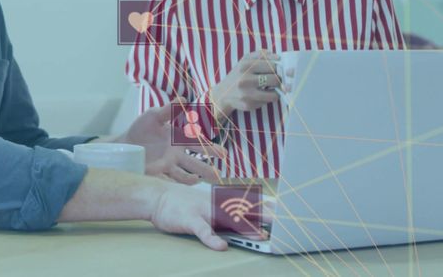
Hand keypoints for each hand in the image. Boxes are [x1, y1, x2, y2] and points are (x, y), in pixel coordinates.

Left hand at [111, 102, 225, 183]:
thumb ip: (168, 110)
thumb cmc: (142, 127)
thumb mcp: (154, 115)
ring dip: (193, 179)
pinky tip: (181, 186)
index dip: (210, 149)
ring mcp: (167, 164)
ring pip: (184, 175)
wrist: (125, 142)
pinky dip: (175, 184)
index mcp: (179, 139)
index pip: (198, 144)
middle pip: (195, 163)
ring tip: (200, 182)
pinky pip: (168, 180)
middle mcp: (176, 154)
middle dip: (207, 169)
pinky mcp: (156, 172)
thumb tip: (183, 99)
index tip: (223, 154)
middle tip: (218, 176)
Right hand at [150, 183, 275, 247]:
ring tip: (262, 236)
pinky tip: (221, 247)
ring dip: (245, 227)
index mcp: (220, 202)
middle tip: (283, 222)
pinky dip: (212, 239)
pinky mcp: (190, 220)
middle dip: (265, 216)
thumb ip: (223, 211)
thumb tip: (240, 218)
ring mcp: (204, 212)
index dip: (267, 207)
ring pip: (227, 220)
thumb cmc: (183, 203)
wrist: (157, 196)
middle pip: (244, 211)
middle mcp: (216, 205)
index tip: (286, 211)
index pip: (248, 204)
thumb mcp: (205, 204)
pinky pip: (203, 231)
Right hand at [210, 50, 290, 118]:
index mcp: (245, 65)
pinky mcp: (248, 105)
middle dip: (279, 80)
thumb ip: (261, 55)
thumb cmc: (239, 74)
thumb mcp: (246, 60)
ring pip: (274, 93)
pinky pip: (267, 101)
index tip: (280, 70)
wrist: (224, 93)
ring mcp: (246, 93)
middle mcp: (245, 79)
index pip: (272, 65)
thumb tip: (278, 57)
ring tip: (273, 87)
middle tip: (277, 79)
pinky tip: (264, 94)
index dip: (280, 68)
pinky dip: (269, 98)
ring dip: (277, 91)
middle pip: (275, 79)